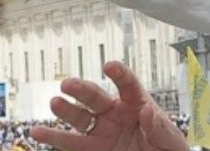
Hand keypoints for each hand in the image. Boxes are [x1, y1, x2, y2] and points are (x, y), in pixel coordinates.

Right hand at [29, 61, 187, 150]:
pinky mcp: (92, 149)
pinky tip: (37, 131)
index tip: (110, 67)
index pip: (128, 85)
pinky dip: (52, 137)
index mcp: (137, 104)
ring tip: (55, 103)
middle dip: (81, 89)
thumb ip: (161, 127)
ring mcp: (101, 131)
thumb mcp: (172, 141)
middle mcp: (115, 114)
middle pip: (96, 97)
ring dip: (66, 110)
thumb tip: (148, 112)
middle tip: (68, 84)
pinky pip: (69, 143)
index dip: (119, 74)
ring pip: (79, 117)